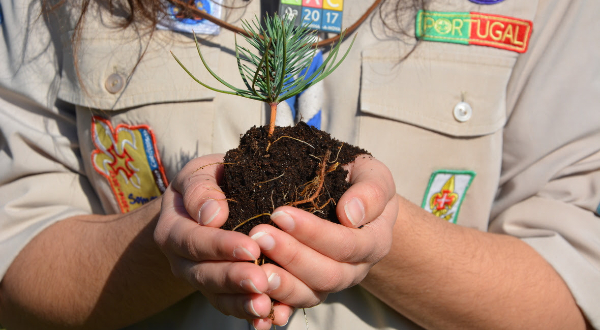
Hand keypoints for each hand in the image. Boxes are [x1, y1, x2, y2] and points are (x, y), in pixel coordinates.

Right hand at [154, 154, 292, 328]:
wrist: (208, 203)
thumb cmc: (209, 182)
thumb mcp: (198, 173)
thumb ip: (200, 189)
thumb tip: (212, 215)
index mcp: (173, 230)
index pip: (194, 241)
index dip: (221, 246)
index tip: (250, 248)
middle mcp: (183, 262)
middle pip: (205, 275)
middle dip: (234, 279)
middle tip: (260, 281)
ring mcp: (202, 280)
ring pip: (219, 297)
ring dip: (242, 303)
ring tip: (265, 306)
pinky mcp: (222, 293)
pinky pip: (234, 307)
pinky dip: (252, 315)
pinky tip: (274, 318)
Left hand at [248, 155, 397, 316]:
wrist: (355, 202)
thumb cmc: (360, 182)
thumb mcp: (373, 175)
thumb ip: (370, 192)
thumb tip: (351, 215)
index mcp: (375, 242)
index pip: (347, 244)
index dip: (314, 233)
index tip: (280, 213)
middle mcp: (356, 269)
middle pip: (328, 274)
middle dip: (292, 256)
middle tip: (259, 236)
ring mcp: (333, 283)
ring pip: (310, 294)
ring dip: (282, 283)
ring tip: (255, 268)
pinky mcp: (311, 290)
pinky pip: (295, 302)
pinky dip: (276, 302)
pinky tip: (256, 292)